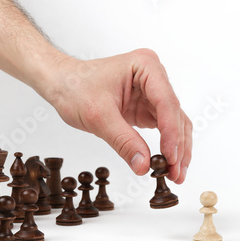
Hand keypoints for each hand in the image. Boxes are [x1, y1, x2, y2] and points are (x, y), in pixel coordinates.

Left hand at [41, 49, 191, 183]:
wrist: (61, 83)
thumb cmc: (75, 87)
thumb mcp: (98, 116)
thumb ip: (124, 141)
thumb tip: (144, 166)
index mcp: (146, 66)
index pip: (166, 103)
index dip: (171, 133)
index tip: (170, 157)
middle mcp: (155, 76)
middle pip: (176, 115)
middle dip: (178, 146)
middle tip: (176, 172)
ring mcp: (153, 92)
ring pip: (175, 124)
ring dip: (178, 149)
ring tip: (176, 174)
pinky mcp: (149, 106)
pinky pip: (165, 128)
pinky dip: (168, 146)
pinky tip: (169, 164)